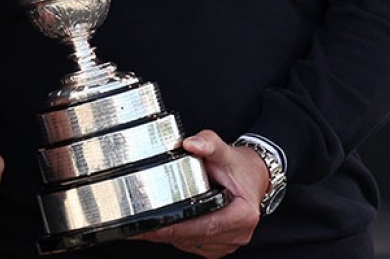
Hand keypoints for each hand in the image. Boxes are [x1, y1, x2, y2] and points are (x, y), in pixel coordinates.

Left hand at [132, 130, 267, 257]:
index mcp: (243, 215)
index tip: (154, 225)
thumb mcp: (224, 151)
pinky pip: (194, 244)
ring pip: (192, 243)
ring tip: (145, 225)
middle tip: (138, 227)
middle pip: (195, 237)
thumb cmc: (238, 167)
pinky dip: (178, 236)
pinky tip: (164, 225)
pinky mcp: (219, 245)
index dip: (177, 227)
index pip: (205, 225)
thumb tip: (190, 143)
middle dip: (165, 233)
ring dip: (169, 236)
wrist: (251, 178)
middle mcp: (238, 233)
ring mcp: (229, 242)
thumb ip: (208, 143)